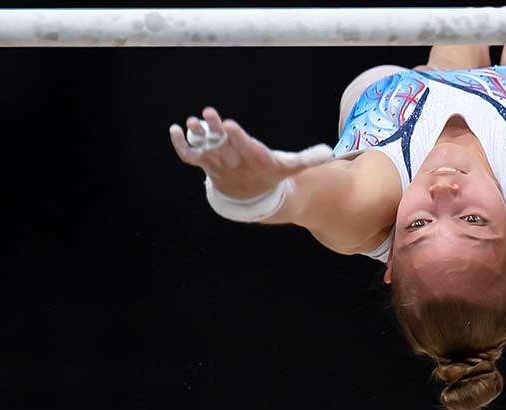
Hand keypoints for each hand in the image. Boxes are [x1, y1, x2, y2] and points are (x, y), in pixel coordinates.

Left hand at [168, 107, 332, 198]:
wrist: (251, 199)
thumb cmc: (272, 176)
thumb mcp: (290, 168)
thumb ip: (309, 159)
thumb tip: (331, 152)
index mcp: (254, 158)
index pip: (244, 146)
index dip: (236, 137)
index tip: (229, 124)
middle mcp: (233, 160)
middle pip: (222, 144)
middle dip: (214, 129)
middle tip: (208, 113)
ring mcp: (217, 162)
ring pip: (205, 148)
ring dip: (197, 135)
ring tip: (192, 121)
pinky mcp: (204, 163)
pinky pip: (188, 155)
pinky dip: (179, 144)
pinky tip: (174, 129)